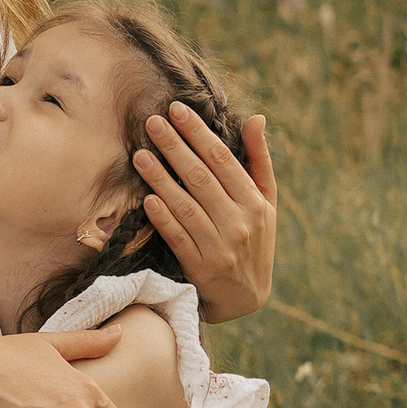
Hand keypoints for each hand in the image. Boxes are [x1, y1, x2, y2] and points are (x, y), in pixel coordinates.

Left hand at [136, 107, 276, 321]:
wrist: (246, 297)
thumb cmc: (254, 240)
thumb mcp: (266, 202)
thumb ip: (259, 161)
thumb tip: (257, 118)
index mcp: (255, 203)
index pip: (223, 160)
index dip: (199, 133)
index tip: (178, 110)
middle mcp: (239, 223)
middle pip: (201, 177)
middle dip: (175, 147)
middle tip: (152, 122)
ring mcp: (219, 246)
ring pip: (186, 205)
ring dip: (161, 178)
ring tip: (140, 155)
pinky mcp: (199, 267)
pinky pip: (178, 237)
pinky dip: (163, 218)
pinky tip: (148, 198)